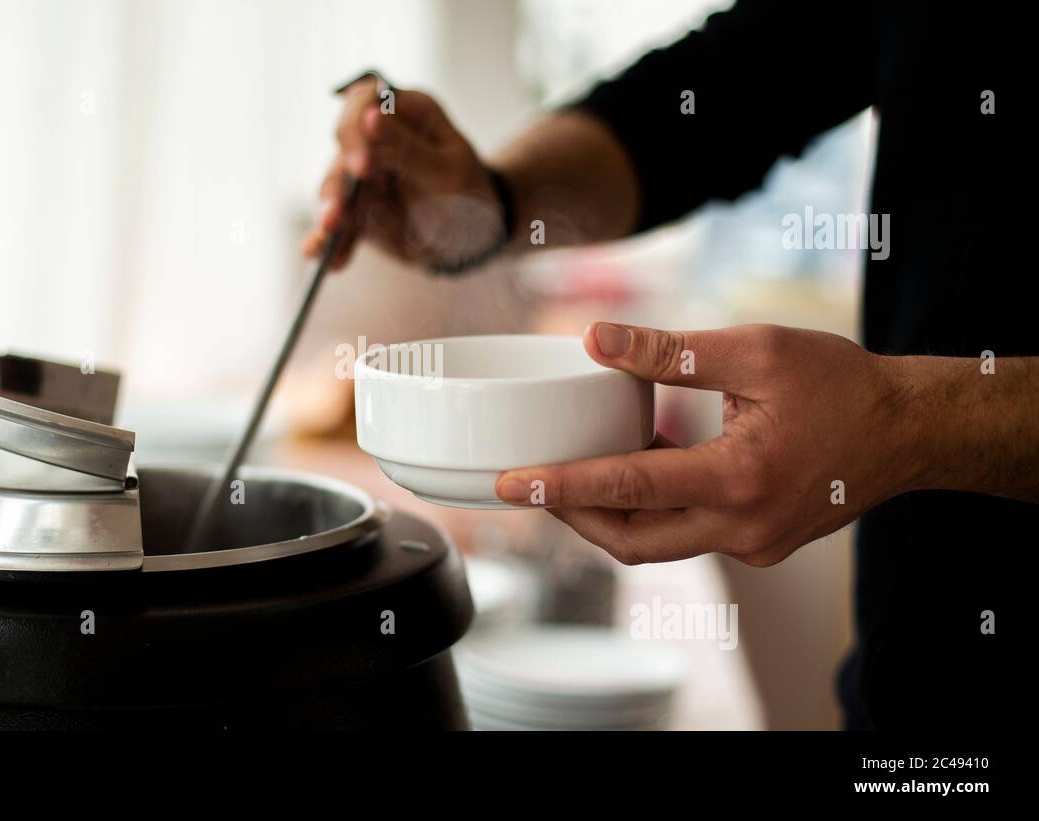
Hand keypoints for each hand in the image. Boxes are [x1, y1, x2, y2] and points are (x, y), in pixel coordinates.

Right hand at [302, 78, 502, 271]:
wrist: (472, 237)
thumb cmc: (469, 193)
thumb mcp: (447, 172)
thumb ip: (407, 148)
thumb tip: (370, 116)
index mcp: (406, 112)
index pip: (365, 101)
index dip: (354, 129)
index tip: (362, 167)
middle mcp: (378, 137)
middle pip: (343, 147)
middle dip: (338, 181)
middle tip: (338, 213)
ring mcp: (363, 173)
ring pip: (335, 186)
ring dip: (330, 212)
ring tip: (329, 237)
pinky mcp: (356, 207)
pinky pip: (338, 222)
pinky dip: (329, 240)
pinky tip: (324, 255)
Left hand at [495, 322, 918, 566]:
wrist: (910, 430)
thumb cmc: (841, 384)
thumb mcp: (755, 350)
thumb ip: (669, 349)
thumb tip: (594, 339)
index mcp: (739, 478)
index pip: (627, 489)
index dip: (561, 486)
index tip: (510, 483)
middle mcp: (743, 527)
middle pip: (632, 540)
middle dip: (572, 516)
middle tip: (529, 485)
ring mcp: (754, 544)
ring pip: (658, 545)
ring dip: (609, 517)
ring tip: (567, 479)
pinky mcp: (760, 543)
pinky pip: (688, 534)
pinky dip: (651, 510)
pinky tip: (631, 472)